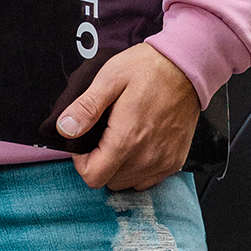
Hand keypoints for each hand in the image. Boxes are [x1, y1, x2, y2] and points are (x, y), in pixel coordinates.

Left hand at [55, 43, 200, 190]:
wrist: (185, 67)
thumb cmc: (148, 68)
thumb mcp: (110, 78)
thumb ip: (86, 107)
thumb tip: (65, 129)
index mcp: (126, 138)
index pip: (93, 177)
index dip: (81, 161)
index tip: (85, 141)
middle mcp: (146, 157)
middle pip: (109, 181)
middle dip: (99, 162)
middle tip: (103, 133)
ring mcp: (163, 162)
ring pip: (128, 183)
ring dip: (118, 167)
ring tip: (121, 136)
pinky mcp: (175, 161)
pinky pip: (148, 179)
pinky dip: (138, 168)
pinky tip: (138, 143)